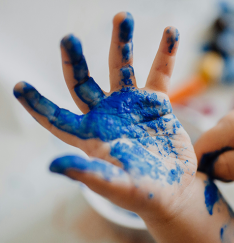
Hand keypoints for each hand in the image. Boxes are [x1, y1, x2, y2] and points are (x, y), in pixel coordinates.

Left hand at [13, 12, 196, 221]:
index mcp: (92, 136)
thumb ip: (90, 174)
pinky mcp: (156, 104)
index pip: (57, 118)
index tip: (19, 86)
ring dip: (121, 43)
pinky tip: (170, 33)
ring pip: (121, 68)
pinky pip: (159, 74)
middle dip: (76, 61)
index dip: (38, 104)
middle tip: (69, 39)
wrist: (173, 188)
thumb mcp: (117, 186)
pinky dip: (165, 54)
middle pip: (84, 83)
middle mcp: (108, 116)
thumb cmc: (143, 193)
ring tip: (123, 17)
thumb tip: (52, 166)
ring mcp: (132, 106)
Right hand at [195, 109, 233, 182]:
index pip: (201, 144)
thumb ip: (225, 166)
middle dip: (212, 163)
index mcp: (232, 124)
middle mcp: (230, 118)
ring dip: (221, 161)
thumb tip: (207, 167)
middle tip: (230, 178)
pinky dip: (228, 156)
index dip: (197, 164)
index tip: (202, 181)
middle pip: (207, 144)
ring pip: (215, 145)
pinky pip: (225, 143)